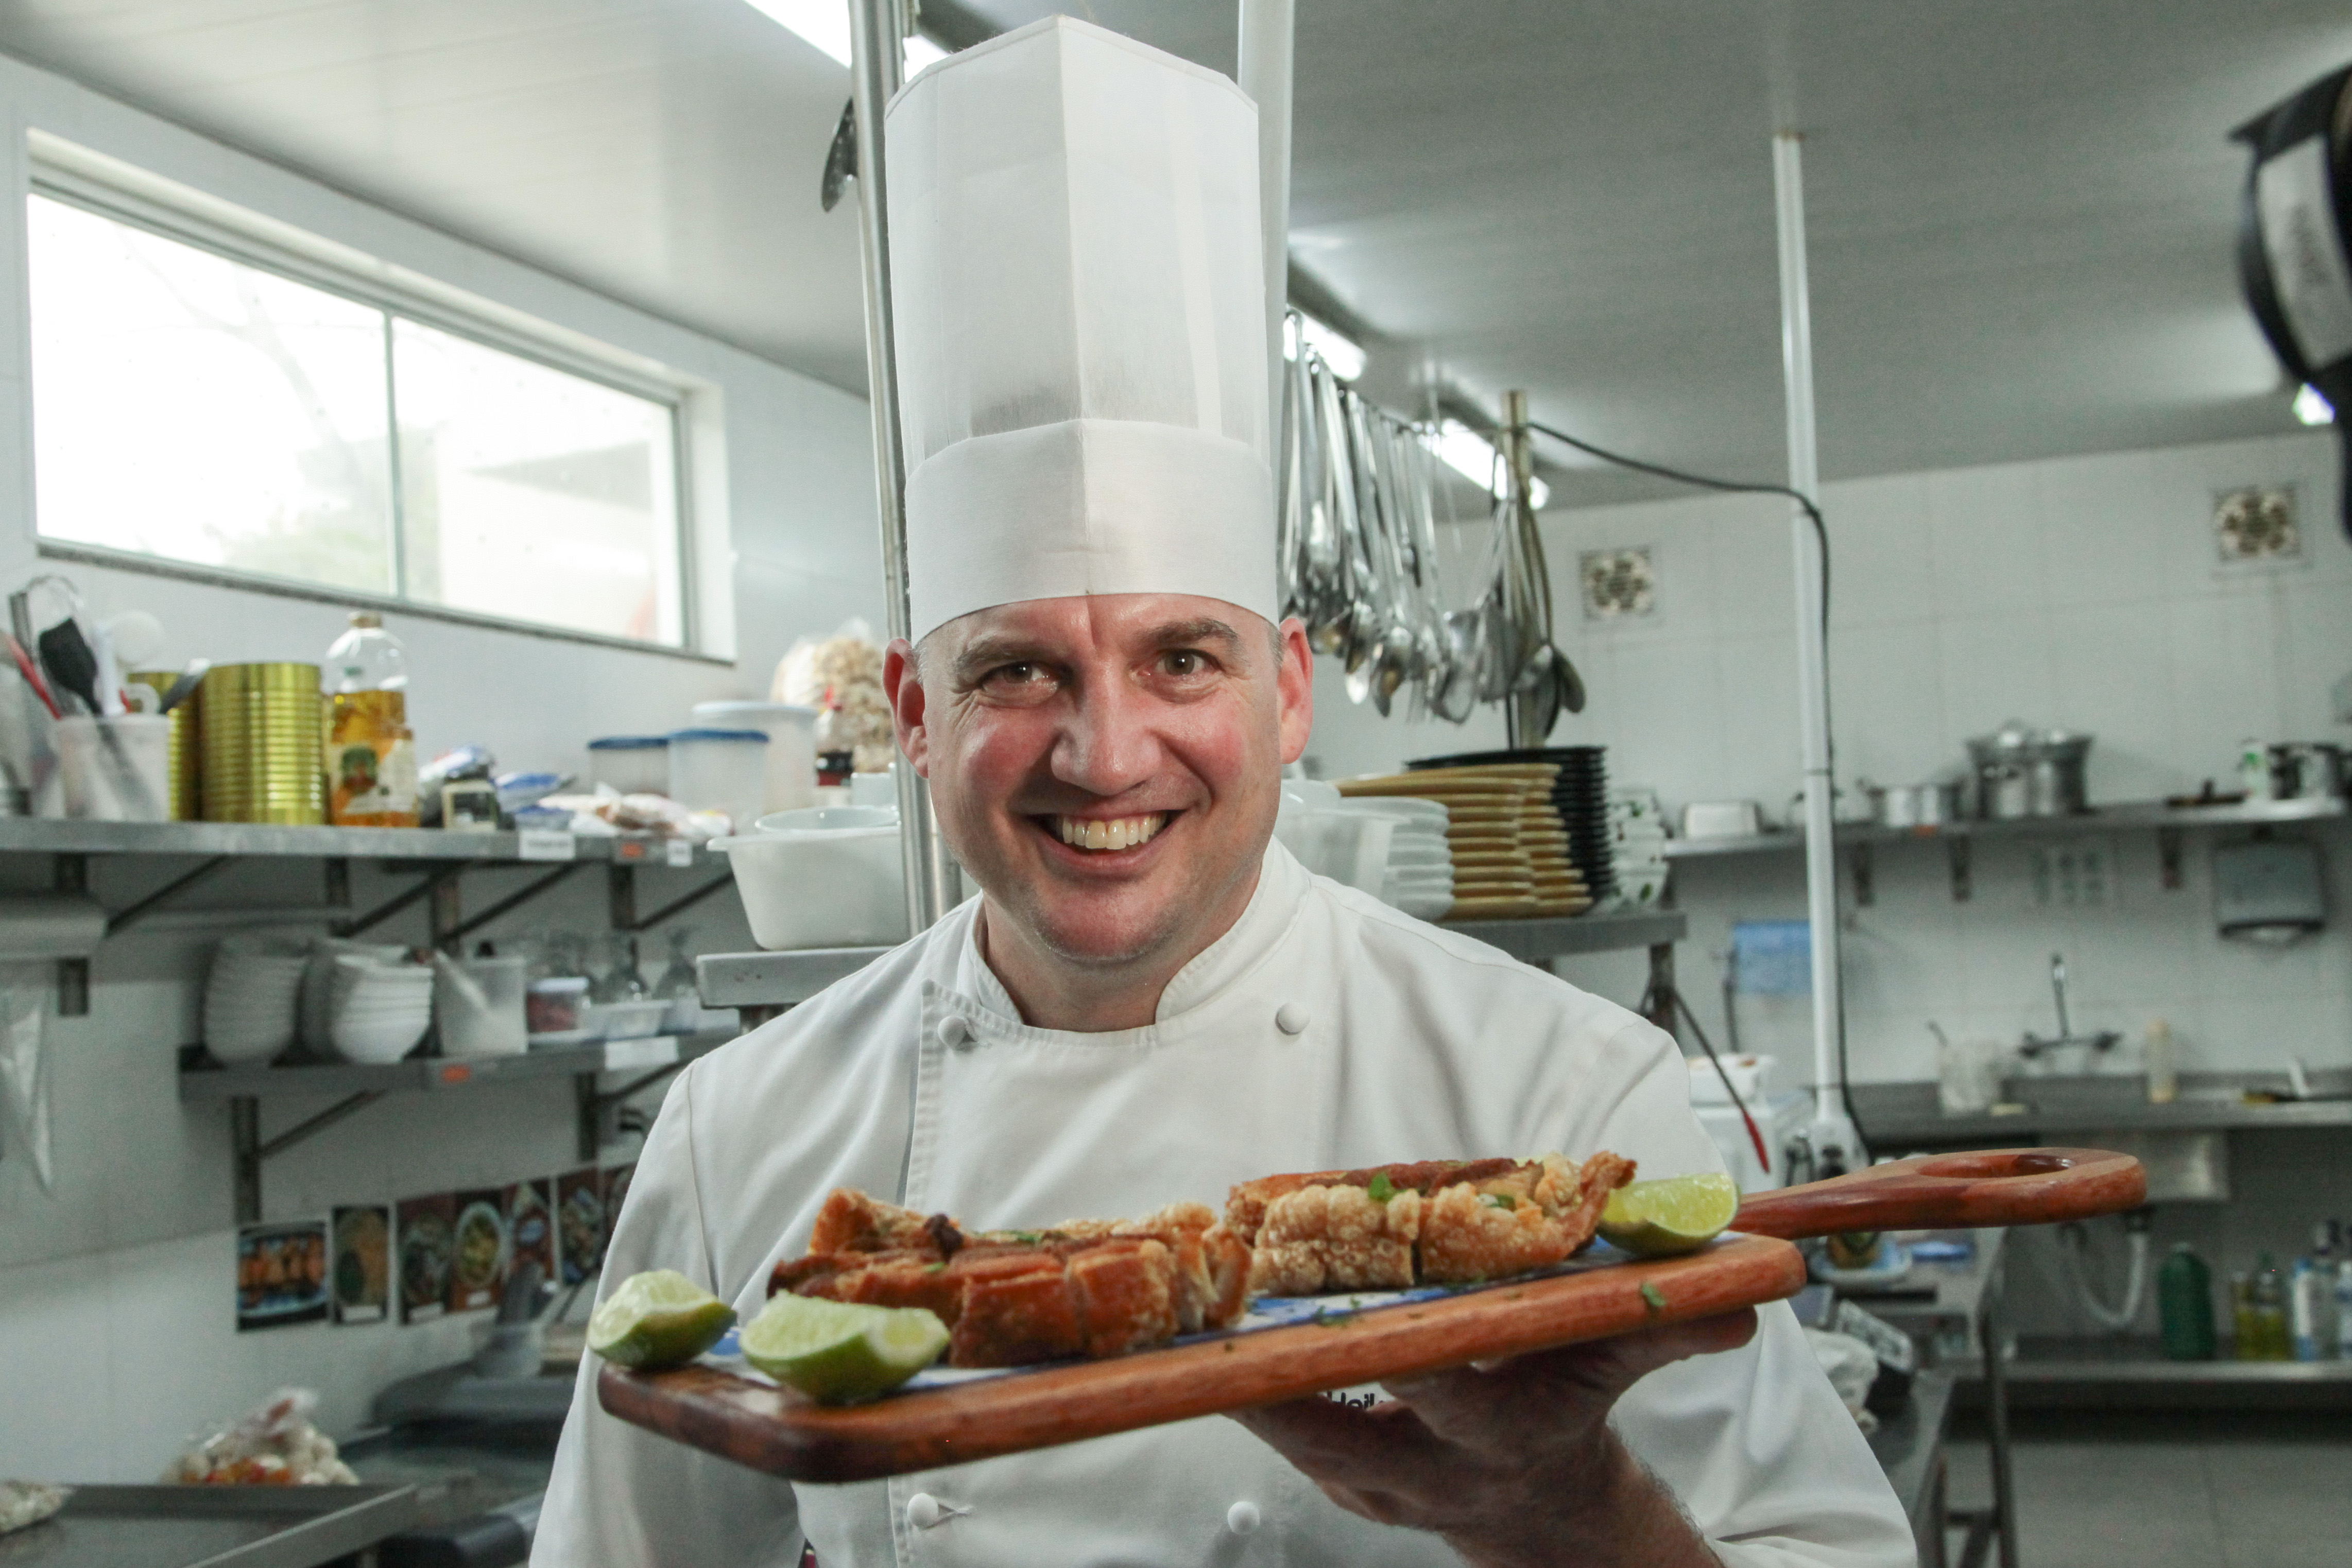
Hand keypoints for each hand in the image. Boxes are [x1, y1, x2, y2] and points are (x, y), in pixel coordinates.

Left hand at [1229, 1309, 1756, 1567]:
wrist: (1538, 1503)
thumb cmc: (1567, 1407)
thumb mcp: (1616, 1366)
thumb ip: (1668, 1329)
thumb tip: (1741, 1296)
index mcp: (1497, 1432)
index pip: (1450, 1390)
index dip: (1404, 1355)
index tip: (1356, 1312)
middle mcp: (1425, 1468)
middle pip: (1336, 1429)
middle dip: (1280, 1377)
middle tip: (1225, 1315)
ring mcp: (1371, 1481)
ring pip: (1287, 1433)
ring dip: (1238, 1376)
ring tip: (1186, 1317)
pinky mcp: (1336, 1476)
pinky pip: (1275, 1427)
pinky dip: (1240, 1382)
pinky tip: (1203, 1337)